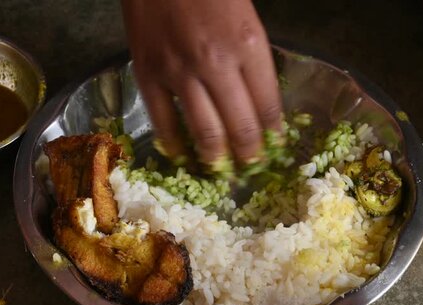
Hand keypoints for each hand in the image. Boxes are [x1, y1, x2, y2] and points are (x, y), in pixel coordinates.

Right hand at [121, 0, 281, 166]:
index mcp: (248, 45)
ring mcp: (179, 72)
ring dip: (216, 157)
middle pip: (240, 126)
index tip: (274, 146)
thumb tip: (260, 102)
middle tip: (250, 166)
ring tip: (222, 169)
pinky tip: (182, 156)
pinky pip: (163, 121)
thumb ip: (253, 59)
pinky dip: (174, 144)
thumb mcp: (246, 17)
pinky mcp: (148, 74)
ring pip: (203, 131)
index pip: (268, 105)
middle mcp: (216, 64)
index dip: (273, 133)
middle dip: (249, 154)